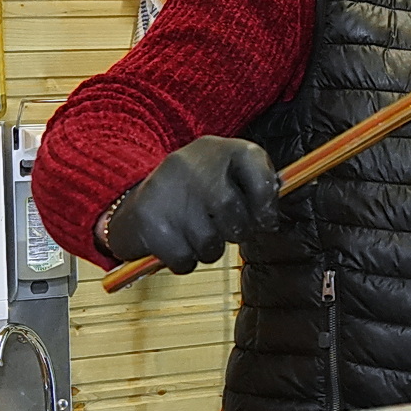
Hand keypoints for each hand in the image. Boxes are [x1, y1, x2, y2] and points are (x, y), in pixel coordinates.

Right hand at [105, 137, 280, 272]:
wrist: (136, 203)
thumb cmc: (195, 194)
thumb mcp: (226, 176)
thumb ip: (258, 188)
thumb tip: (275, 216)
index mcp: (219, 149)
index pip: (257, 170)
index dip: (267, 202)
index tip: (266, 219)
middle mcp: (192, 164)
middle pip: (234, 212)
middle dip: (237, 232)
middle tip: (227, 230)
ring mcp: (167, 192)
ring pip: (210, 242)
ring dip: (210, 249)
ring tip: (197, 234)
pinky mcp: (149, 221)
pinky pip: (185, 259)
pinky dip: (185, 260)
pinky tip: (176, 243)